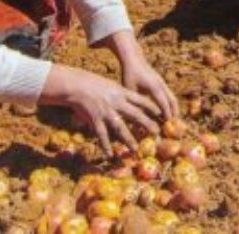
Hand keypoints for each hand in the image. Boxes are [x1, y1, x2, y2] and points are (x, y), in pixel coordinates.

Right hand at [40, 65, 159, 154]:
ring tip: (136, 149)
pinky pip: (102, 135)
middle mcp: (116, 102)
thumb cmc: (94, 84)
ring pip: (120, 128)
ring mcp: (106, 112)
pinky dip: (105, 145)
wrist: (76, 85)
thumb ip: (121, 96)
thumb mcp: (111, 86)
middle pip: (136, 115)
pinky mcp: (95, 119)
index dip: (152, 108)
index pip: (141, 101)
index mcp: (121, 92)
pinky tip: (109, 155)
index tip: (162, 115)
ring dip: (129, 139)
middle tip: (157, 134)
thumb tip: (132, 103)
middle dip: (148, 125)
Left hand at [101, 29, 178, 119]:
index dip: (167, 116)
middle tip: (174, 127)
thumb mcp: (129, 91)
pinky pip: (168, 95)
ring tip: (171, 122)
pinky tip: (165, 112)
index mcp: (154, 87)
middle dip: (174, 114)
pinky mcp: (161, 82)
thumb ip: (133, 105)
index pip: (164, 104)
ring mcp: (162, 82)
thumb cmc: (129, 74)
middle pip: (172, 101)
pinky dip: (169, 104)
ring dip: (173, 109)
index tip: (168, 127)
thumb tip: (133, 119)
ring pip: (172, 98)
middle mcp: (161, 85)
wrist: (133, 57)